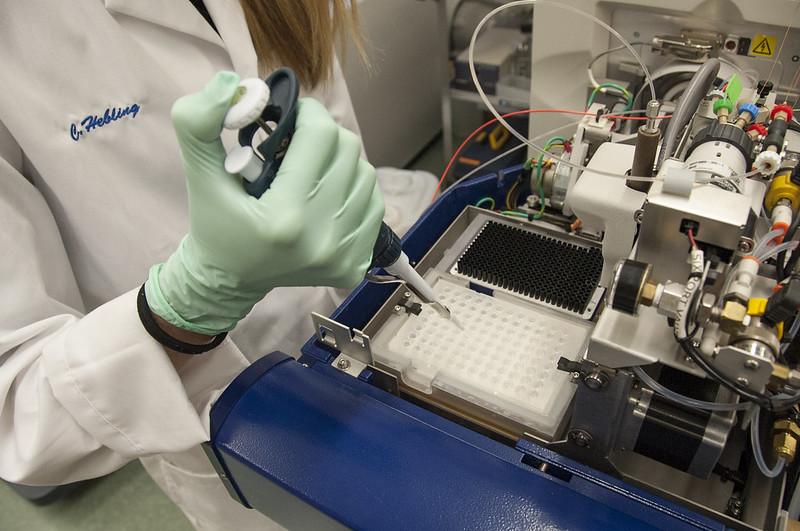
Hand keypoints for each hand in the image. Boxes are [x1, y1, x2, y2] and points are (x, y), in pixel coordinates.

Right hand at [145, 72, 383, 334]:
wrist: (227, 282)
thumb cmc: (214, 225)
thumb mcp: (199, 173)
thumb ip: (200, 123)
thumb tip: (231, 83)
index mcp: (285, 218)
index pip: (321, 136)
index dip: (307, 112)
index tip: (291, 114)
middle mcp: (322, 238)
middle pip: (349, 152)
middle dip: (325, 136)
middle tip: (300, 142)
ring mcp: (344, 255)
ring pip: (367, 176)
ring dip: (342, 163)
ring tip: (312, 170)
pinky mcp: (355, 265)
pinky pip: (373, 206)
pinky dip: (354, 192)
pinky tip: (328, 196)